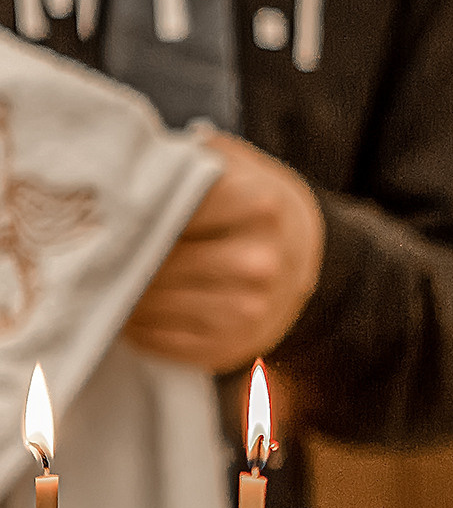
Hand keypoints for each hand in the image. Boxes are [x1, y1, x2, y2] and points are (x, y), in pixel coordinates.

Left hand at [125, 132, 323, 373]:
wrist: (301, 255)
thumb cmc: (246, 204)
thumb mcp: (230, 165)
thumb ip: (182, 160)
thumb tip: (116, 169)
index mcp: (258, 206)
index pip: (167, 209)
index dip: (131, 211)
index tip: (108, 212)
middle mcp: (259, 262)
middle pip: (155, 261)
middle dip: (121, 256)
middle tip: (97, 248)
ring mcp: (248, 309)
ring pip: (149, 304)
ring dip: (122, 292)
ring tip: (114, 274)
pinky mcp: (231, 346)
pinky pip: (157, 339)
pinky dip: (136, 324)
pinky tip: (136, 305)